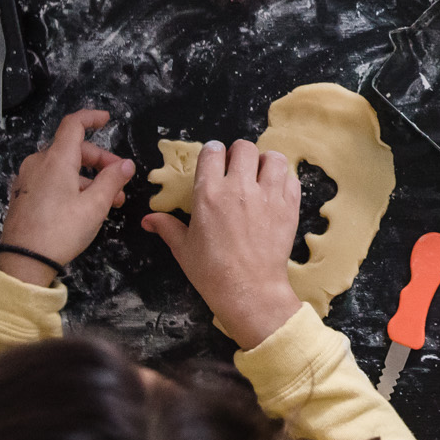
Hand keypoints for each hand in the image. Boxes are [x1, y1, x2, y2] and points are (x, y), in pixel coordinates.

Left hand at [0, 108, 136, 284]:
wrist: (23, 261)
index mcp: (56, 159)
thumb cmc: (62, 230)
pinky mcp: (23, 194)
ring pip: (63, 166)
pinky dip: (70, 184)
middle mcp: (38, 162)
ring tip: (108, 201)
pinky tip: (84, 205)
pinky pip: (51, 179)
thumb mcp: (94, 206)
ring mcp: (27, 178)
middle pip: (72, 149)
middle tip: (120, 179)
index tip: (107, 120)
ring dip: (88, 177)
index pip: (73, 124)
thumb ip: (112, 180)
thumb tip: (126, 164)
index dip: (91, 117)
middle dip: (100, 160)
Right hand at [141, 140, 302, 347]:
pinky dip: (284, 180)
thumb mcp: (183, 248)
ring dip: (266, 163)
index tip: (215, 163)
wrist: (249, 291)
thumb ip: (167, 227)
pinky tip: (275, 193)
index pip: (212, 151)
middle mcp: (239, 187)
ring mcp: (267, 195)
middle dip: (239, 154)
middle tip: (237, 169)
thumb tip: (148, 220)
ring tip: (260, 176)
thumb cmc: (212, 272)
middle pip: (244, 148)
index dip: (213, 153)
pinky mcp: (289, 206)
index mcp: (209, 193)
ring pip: (273, 158)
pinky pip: (291, 178)